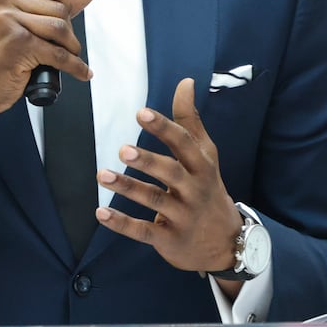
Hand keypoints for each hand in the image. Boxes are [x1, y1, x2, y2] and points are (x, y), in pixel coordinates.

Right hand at [0, 0, 96, 120]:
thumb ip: (54, 2)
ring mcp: (7, 20)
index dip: (65, 3)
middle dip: (67, 30)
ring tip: (66, 56)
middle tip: (60, 45)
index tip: (65, 19)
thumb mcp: (19, 20)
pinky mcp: (17, 44)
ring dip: (71, 47)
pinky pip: (59, 53)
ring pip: (60, 28)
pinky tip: (79, 71)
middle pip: (58, 7)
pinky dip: (74, 66)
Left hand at [95, 77, 241, 273]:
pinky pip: (143, 231)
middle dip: (148, 161)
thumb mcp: (205, 155)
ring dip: (128, 188)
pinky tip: (101, 213)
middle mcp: (194, 190)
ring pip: (154, 200)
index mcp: (202, 166)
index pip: (184, 144)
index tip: (142, 113)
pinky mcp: (168, 239)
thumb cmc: (208, 188)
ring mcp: (182, 216)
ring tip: (102, 175)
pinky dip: (122, 224)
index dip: (164, 128)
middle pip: (171, 173)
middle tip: (123, 149)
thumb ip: (190, 120)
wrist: (226, 244)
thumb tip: (186, 82)